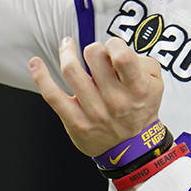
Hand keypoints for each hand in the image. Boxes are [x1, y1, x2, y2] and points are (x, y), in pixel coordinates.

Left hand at [29, 37, 162, 157]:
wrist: (132, 146)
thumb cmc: (140, 107)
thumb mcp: (155, 83)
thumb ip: (142, 60)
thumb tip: (116, 49)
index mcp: (137, 88)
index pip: (121, 56)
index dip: (114, 44)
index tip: (112, 48)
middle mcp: (115, 101)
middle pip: (94, 56)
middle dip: (93, 48)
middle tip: (94, 53)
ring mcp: (94, 112)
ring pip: (71, 70)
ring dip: (66, 51)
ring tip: (67, 45)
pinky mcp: (75, 121)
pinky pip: (52, 96)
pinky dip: (41, 77)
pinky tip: (35, 63)